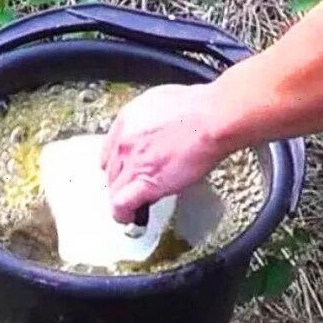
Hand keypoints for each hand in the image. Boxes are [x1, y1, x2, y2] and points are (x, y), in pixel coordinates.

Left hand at [100, 83, 230, 222]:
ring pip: (114, 190)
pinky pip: (121, 205)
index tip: (127, 170)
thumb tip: (158, 135)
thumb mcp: (164, 104)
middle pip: (111, 172)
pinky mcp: (145, 183)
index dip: (119, 164)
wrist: (213, 119)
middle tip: (135, 189)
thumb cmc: (201, 109)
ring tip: (133, 207)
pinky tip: (130, 218)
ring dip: (123, 199)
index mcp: (128, 119)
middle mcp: (124, 141)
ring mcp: (132, 163)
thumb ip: (153, 123)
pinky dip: (123, 214)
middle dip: (123, 182)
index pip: (110, 150)